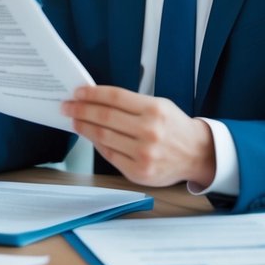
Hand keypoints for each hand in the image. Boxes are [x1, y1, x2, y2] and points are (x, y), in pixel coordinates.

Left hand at [62, 85, 214, 187]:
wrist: (196, 154)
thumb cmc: (174, 127)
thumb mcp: (159, 106)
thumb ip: (130, 104)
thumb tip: (95, 100)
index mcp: (154, 110)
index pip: (114, 98)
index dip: (92, 94)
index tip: (77, 92)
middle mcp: (149, 132)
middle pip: (105, 117)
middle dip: (81, 110)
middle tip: (67, 106)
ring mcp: (144, 154)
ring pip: (103, 137)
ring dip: (84, 127)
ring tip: (75, 120)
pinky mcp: (139, 172)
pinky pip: (110, 155)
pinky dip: (97, 145)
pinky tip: (89, 137)